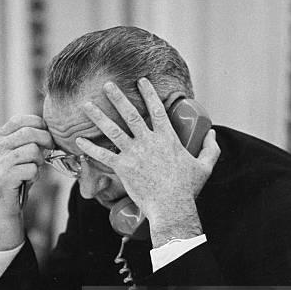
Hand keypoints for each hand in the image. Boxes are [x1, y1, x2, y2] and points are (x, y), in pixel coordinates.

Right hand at [0, 114, 53, 249]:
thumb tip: (51, 128)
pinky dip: (35, 175)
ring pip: (32, 150)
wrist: (3, 204)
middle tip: (49, 150)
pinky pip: (31, 169)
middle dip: (45, 141)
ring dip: (39, 161)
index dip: (39, 125)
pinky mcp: (5, 177)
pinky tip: (29, 179)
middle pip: (29, 133)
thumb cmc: (17, 177)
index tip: (47, 135)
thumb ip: (30, 140)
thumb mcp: (20, 154)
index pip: (22, 120)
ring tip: (34, 168)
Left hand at [76, 78, 219, 247]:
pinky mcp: (123, 168)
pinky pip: (102, 155)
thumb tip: (212, 133)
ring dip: (98, 116)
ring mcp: (134, 154)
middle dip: (117, 97)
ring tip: (86, 105)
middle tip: (107, 85)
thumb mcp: (205, 166)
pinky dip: (89, 148)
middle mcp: (148, 141)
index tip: (141, 81)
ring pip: (112, 130)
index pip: (157, 109)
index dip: (148, 92)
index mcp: (168, 138)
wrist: (172, 208)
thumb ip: (210, 148)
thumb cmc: (188, 189)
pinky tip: (78, 140)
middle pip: (130, 114)